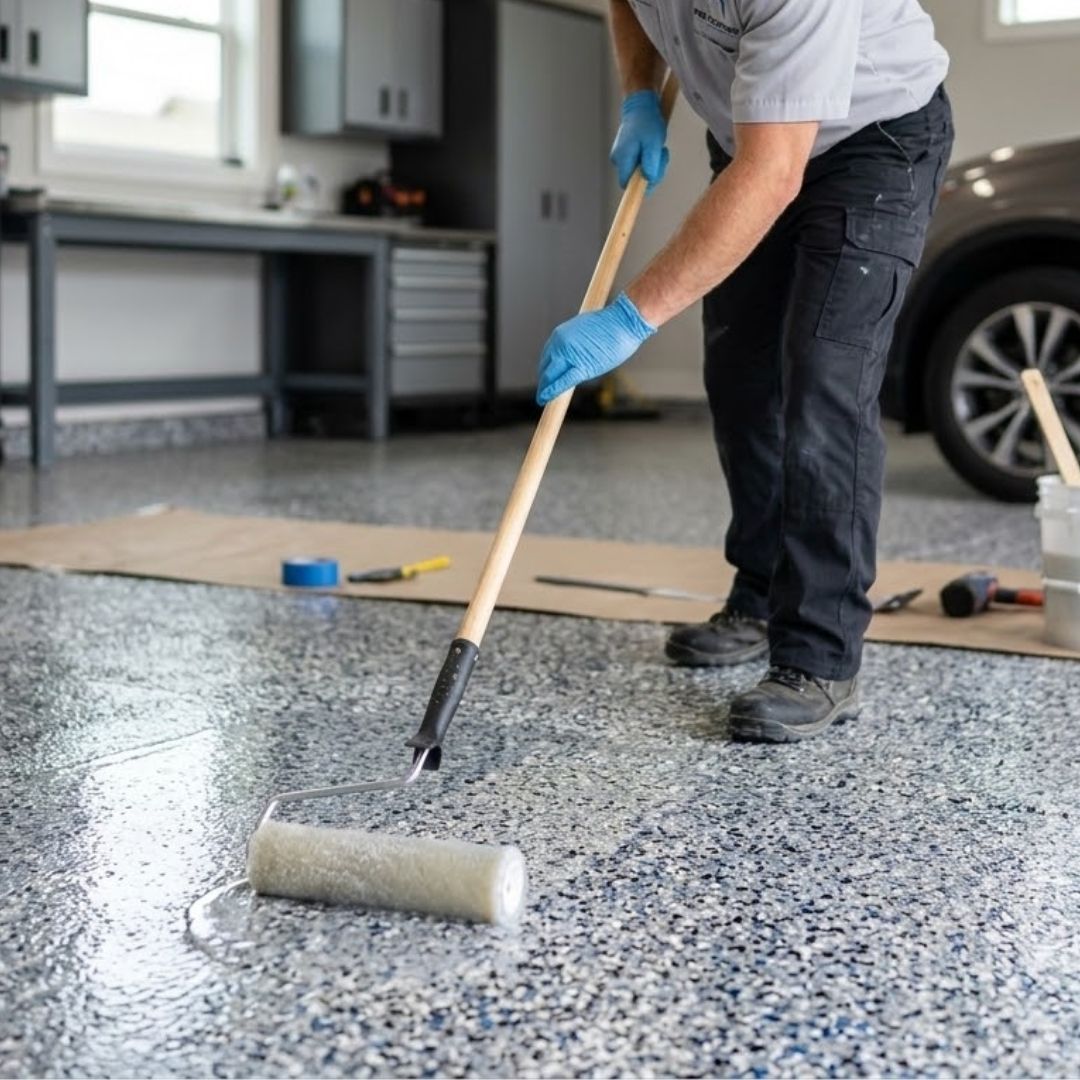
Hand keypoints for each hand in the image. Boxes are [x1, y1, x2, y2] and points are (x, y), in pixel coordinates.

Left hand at [536, 292, 655, 405]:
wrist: (624, 321)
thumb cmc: (611, 325)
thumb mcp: (586, 332)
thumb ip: (576, 345)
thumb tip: (576, 357)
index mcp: (561, 334)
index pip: (548, 355)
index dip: (546, 368)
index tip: (545, 377)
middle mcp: (560, 343)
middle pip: (546, 366)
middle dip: (544, 380)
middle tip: (542, 391)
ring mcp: (568, 353)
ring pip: (551, 374)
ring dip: (546, 387)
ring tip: (543, 398)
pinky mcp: (581, 365)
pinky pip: (563, 380)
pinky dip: (552, 390)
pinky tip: (544, 398)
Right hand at [610, 89, 669, 192]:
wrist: (641, 104)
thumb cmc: (647, 121)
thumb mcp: (653, 143)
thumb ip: (651, 164)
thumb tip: (649, 180)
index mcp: (622, 158)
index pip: (628, 185)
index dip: (640, 187)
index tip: (651, 180)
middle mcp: (618, 159)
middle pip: (635, 179)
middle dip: (652, 171)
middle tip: (662, 155)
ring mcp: (621, 156)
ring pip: (639, 171)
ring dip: (653, 163)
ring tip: (659, 148)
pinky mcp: (626, 152)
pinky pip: (639, 163)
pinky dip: (649, 158)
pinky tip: (654, 148)